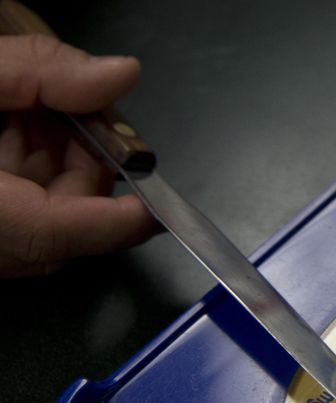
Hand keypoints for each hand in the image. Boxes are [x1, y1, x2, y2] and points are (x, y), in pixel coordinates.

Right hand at [0, 35, 158, 277]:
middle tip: (74, 115)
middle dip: (80, 172)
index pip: (52, 233)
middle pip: (54, 229)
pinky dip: (25, 176)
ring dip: (54, 170)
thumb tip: (118, 74)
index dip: (113, 222)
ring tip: (32, 111)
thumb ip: (38, 72)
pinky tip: (12, 128)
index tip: (156, 207)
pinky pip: (9, 220)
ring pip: (36, 227)